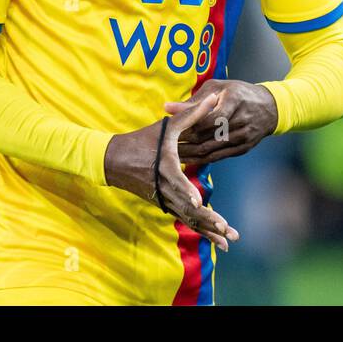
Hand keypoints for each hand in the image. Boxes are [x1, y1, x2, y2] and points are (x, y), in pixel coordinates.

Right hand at [103, 94, 239, 252]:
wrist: (114, 161)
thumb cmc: (142, 140)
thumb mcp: (166, 126)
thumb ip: (192, 114)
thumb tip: (213, 99)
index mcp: (163, 166)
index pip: (175, 180)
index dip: (186, 190)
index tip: (197, 202)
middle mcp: (163, 187)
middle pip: (186, 208)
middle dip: (208, 221)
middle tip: (227, 231)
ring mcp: (163, 198)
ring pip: (187, 218)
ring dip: (208, 231)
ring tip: (228, 242)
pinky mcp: (163, 204)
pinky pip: (184, 219)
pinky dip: (200, 229)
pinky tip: (216, 240)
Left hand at [164, 79, 277, 165]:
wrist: (270, 107)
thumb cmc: (239, 93)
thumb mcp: (218, 88)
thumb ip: (194, 100)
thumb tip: (167, 107)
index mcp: (234, 100)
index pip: (207, 119)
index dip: (188, 126)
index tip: (171, 130)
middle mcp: (241, 120)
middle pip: (207, 136)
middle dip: (184, 142)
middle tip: (164, 145)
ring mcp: (244, 136)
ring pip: (211, 150)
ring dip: (190, 154)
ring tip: (170, 154)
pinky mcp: (243, 148)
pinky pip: (218, 157)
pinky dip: (201, 160)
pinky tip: (187, 160)